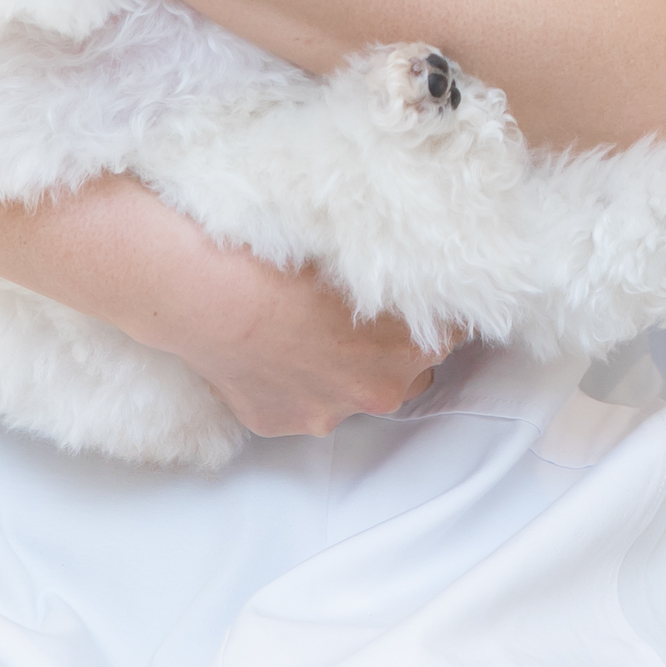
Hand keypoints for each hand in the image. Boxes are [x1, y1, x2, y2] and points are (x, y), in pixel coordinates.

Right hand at [44, 179, 452, 436]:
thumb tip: (423, 266)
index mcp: (413, 343)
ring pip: (355, 391)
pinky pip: (303, 403)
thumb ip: (406, 271)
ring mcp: (329, 412)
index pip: (454, 333)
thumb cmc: (286, 253)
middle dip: (393, 345)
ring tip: (307, 327)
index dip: (436, 311)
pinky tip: (274, 347)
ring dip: (344, 368)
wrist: (211, 286)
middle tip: (359, 309)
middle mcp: (379, 388)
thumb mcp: (364, 243)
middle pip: (409, 370)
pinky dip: (296, 381)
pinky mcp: (283, 422)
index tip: (418, 295)